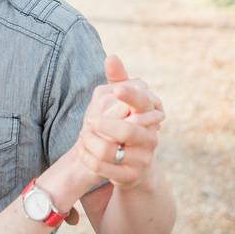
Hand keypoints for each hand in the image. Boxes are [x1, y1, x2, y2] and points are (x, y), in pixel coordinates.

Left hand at [77, 55, 165, 190]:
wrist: (133, 163)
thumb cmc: (125, 123)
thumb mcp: (123, 102)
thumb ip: (118, 80)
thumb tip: (112, 56)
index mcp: (151, 115)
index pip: (144, 103)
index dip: (132, 95)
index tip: (118, 89)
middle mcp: (152, 138)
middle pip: (128, 130)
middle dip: (104, 124)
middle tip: (89, 120)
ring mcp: (143, 159)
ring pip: (112, 151)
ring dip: (91, 141)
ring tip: (82, 134)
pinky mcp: (130, 177)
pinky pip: (103, 168)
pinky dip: (88, 158)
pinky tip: (82, 149)